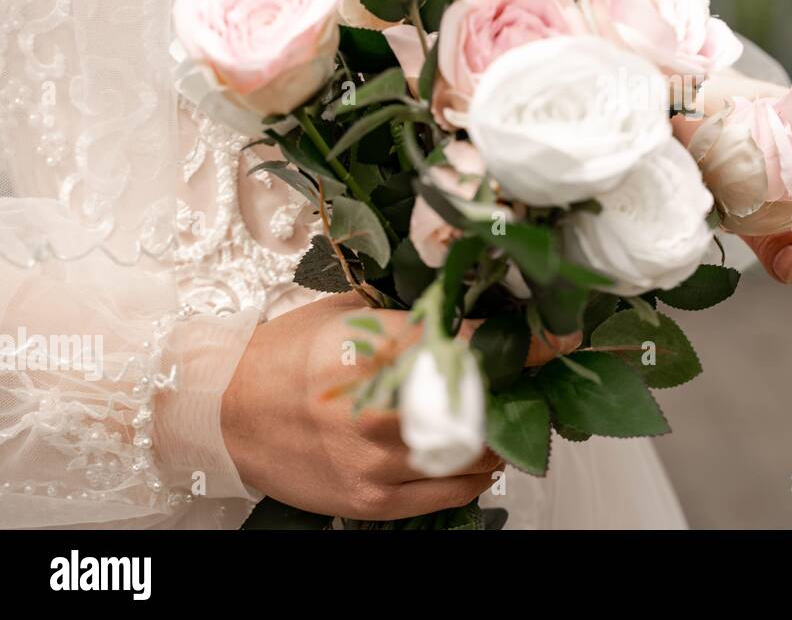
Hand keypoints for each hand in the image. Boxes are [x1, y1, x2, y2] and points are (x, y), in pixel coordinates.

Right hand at [221, 294, 577, 518]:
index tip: (563, 334)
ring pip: (477, 454)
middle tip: (529, 379)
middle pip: (486, 402)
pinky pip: (451, 492)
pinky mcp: (374, 498)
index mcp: (380, 345)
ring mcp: (380, 458)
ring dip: (499, 435)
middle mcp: (385, 405)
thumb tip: (474, 297)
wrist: (223, 410)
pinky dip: (474, 473)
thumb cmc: (286, 354)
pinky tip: (475, 455)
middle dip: (517, 391)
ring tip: (500, 416)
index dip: (529, 340)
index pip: (476, 343)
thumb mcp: (347, 312)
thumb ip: (410, 310)